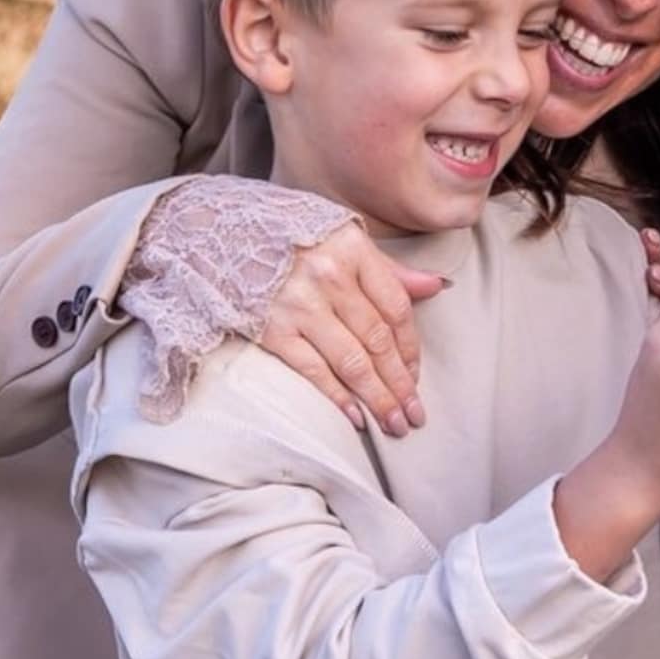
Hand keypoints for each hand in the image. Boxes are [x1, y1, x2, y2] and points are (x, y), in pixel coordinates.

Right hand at [260, 223, 446, 437]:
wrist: (222, 234)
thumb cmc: (293, 236)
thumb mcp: (343, 238)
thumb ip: (388, 269)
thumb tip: (437, 286)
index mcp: (353, 249)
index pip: (396, 307)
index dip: (411, 347)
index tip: (417, 376)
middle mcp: (329, 277)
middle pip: (377, 340)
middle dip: (400, 383)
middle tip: (415, 416)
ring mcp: (300, 305)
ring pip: (352, 361)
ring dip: (377, 398)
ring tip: (395, 424)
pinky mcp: (272, 329)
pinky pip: (313, 370)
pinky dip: (338, 397)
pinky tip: (356, 417)